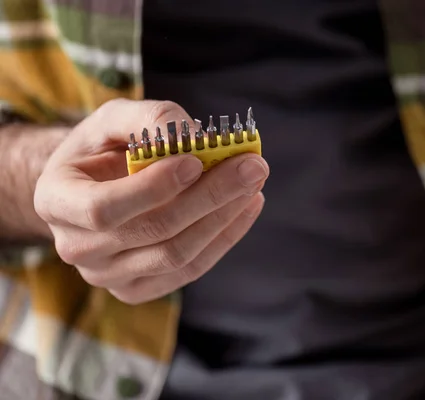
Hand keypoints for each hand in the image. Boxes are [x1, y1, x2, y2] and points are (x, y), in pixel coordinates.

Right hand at [34, 99, 268, 304]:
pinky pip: (189, 270)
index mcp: (56, 202)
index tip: (197, 161)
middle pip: (153, 231)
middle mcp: (76, 248)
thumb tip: (193, 136)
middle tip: (252, 166)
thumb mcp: (113, 120)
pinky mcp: (138, 289)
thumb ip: (148, 119)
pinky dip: (225, 237)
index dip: (153, 188)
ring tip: (254, 183)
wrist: (92, 188)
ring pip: (177, 254)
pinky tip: (247, 206)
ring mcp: (108, 276)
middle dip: (209, 196)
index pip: (104, 208)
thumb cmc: (102, 149)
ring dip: (224, 217)